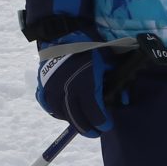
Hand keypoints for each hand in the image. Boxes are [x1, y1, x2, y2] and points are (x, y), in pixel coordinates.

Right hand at [35, 32, 165, 135]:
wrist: (64, 33)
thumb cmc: (90, 47)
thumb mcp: (108, 63)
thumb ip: (116, 83)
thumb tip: (122, 101)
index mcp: (86, 84)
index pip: (95, 113)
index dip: (102, 123)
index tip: (106, 126)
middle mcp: (68, 89)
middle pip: (77, 118)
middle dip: (88, 128)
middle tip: (94, 132)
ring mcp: (53, 88)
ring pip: (62, 114)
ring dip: (72, 120)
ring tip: (80, 122)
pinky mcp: (43, 85)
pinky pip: (48, 105)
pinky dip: (56, 112)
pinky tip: (64, 113)